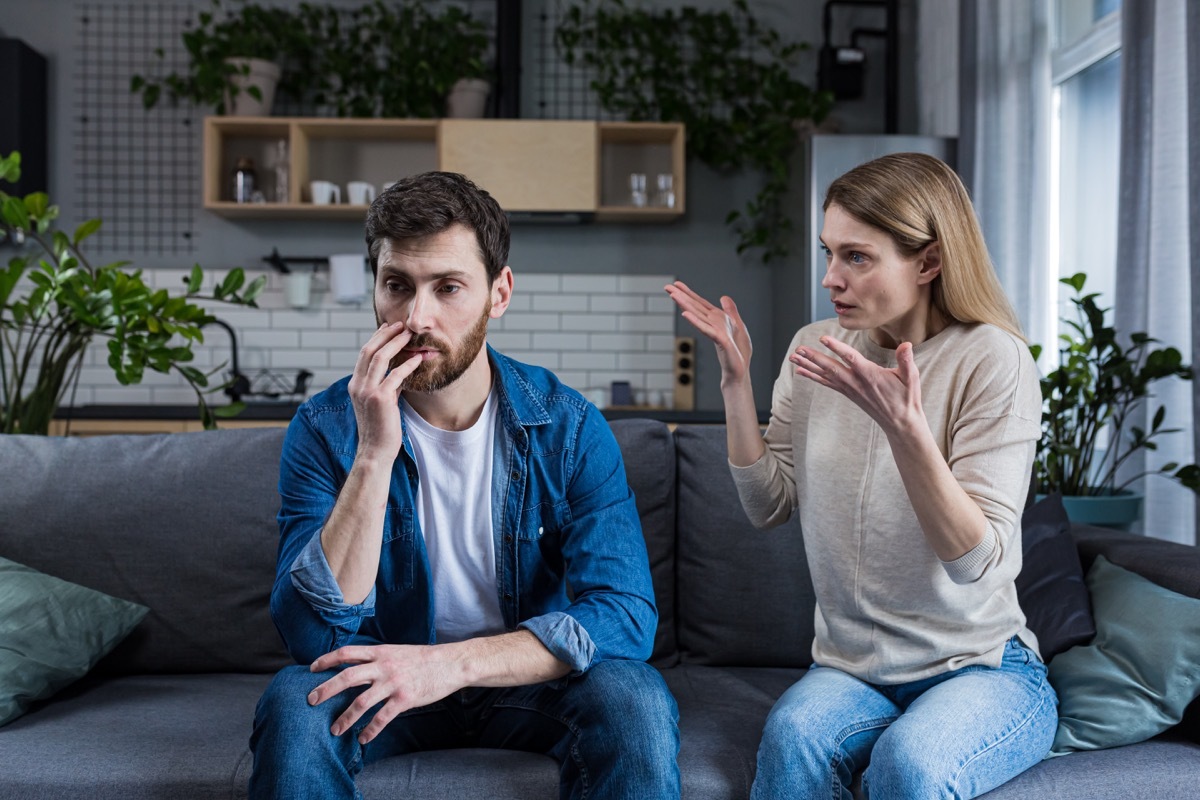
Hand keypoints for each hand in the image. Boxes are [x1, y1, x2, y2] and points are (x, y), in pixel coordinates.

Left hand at [308, 644, 463, 744]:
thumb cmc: (423, 658)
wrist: (450, 663)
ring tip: (334, 729)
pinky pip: (382, 718)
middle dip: (326, 689)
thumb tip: (356, 666)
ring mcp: (394, 683)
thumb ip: (377, 658)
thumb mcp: (396, 651)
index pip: (347, 653)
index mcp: (380, 652)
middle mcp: (384, 666)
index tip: (312, 668)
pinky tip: (362, 738)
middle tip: (311, 700)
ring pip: (361, 702)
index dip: (327, 659)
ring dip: (345, 718)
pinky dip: (370, 730)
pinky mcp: (405, 699)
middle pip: (347, 677)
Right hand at [347, 322, 421, 459]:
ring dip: (396, 343)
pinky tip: (418, 359)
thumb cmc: (380, 429)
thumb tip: (399, 372)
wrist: (375, 451)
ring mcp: (367, 391)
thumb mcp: (379, 403)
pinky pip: (395, 375)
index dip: (376, 338)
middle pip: (369, 351)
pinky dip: (408, 364)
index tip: (388, 327)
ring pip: (379, 358)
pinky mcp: (380, 399)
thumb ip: (386, 386)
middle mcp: (357, 385)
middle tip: (400, 325)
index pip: (363, 354)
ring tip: (408, 335)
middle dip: (386, 335)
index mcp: (354, 385)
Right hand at [665, 281, 751, 384]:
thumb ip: (730, 311)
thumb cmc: (739, 352)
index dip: (688, 293)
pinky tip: (685, 314)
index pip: (700, 303)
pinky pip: (706, 329)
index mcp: (716, 319)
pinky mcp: (720, 340)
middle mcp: (712, 324)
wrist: (740, 371)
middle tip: (666, 287)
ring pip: (697, 315)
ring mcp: (714, 331)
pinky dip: (695, 321)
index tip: (676, 284)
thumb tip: (723, 297)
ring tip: (673, 295)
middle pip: (694, 307)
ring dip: (685, 304)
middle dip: (681, 296)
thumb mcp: (738, 325)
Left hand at [791, 337, 923, 433]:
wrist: (900, 422)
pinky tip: (801, 371)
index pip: (851, 358)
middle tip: (798, 349)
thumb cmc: (907, 397)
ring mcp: (850, 388)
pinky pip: (827, 383)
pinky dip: (813, 376)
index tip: (824, 339)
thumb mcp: (911, 378)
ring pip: (825, 375)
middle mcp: (856, 382)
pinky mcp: (848, 393)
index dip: (837, 348)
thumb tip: (907, 344)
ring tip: (793, 357)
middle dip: (814, 357)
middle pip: (831, 368)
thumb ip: (906, 360)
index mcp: (870, 375)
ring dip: (808, 365)